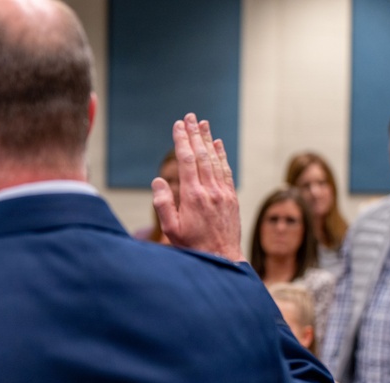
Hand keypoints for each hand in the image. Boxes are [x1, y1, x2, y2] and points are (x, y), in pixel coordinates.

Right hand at [152, 113, 242, 261]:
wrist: (222, 258)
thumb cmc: (192, 246)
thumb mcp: (171, 229)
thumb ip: (163, 204)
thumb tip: (158, 182)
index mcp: (192, 196)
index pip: (187, 161)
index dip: (182, 141)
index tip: (178, 126)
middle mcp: (210, 190)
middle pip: (202, 155)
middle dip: (195, 134)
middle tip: (190, 117)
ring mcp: (223, 193)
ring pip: (215, 160)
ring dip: (208, 140)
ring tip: (203, 123)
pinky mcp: (231, 198)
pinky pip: (226, 171)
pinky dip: (222, 155)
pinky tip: (218, 144)